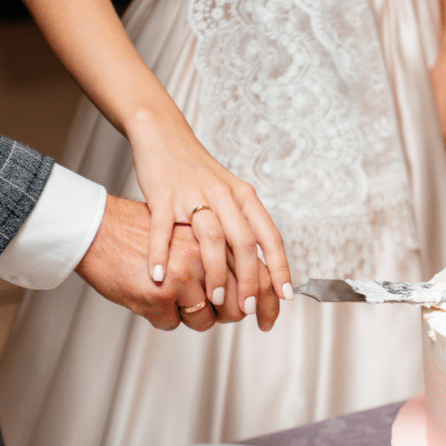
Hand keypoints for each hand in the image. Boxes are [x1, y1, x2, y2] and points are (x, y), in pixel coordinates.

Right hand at [127, 111, 292, 315]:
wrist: (165, 136)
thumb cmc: (200, 173)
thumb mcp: (232, 194)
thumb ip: (245, 225)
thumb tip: (263, 265)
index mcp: (244, 196)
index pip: (270, 236)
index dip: (280, 267)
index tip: (285, 295)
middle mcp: (224, 195)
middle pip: (245, 242)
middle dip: (249, 280)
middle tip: (248, 309)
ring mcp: (193, 194)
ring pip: (211, 239)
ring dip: (215, 273)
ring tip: (213, 300)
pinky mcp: (163, 195)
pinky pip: (163, 228)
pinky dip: (161, 254)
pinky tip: (161, 276)